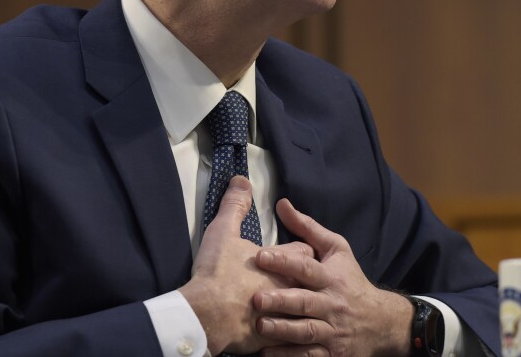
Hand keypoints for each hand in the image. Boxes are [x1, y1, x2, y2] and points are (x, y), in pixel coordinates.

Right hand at [179, 177, 313, 354]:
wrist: (208, 315)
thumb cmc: (218, 271)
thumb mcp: (223, 231)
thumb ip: (235, 205)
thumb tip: (242, 181)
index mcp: (282, 263)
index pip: (305, 254)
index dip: (303, 252)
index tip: (300, 251)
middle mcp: (289, 291)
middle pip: (311, 286)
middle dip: (309, 283)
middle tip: (306, 283)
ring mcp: (283, 318)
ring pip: (303, 316)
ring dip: (301, 313)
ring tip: (300, 313)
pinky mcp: (271, 340)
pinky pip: (288, 342)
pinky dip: (287, 339)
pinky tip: (284, 340)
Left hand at [253, 198, 413, 356]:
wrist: (382, 322)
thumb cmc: (351, 280)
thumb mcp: (336, 249)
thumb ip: (307, 228)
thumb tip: (281, 204)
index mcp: (331, 277)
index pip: (306, 268)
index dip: (284, 261)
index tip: (260, 256)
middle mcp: (332, 304)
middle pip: (305, 302)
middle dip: (281, 301)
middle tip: (255, 298)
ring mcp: (332, 331)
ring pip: (307, 332)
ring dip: (282, 330)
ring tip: (259, 326)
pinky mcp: (331, 354)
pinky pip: (309, 356)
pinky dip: (289, 356)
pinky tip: (267, 353)